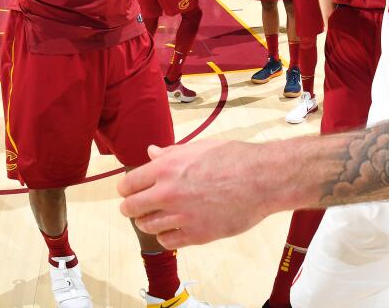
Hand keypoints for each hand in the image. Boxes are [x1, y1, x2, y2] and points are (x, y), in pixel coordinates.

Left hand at [118, 139, 274, 248]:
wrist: (262, 178)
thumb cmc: (234, 157)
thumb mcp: (198, 147)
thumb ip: (170, 154)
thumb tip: (151, 152)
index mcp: (166, 167)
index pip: (128, 184)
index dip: (126, 189)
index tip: (129, 191)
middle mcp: (168, 192)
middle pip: (131, 208)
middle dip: (130, 208)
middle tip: (134, 208)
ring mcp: (182, 216)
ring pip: (148, 227)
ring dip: (148, 223)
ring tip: (155, 218)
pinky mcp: (197, 235)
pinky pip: (168, 242)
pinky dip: (165, 237)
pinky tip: (172, 230)